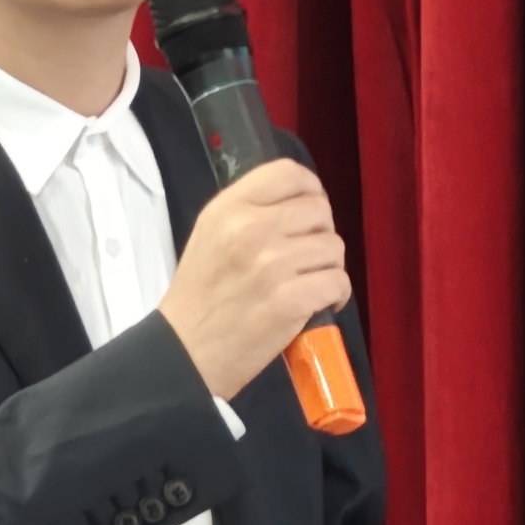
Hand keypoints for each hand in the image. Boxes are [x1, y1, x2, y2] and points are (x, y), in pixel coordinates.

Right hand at [160, 160, 352, 399]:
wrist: (186, 352)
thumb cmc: (200, 295)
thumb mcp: (211, 233)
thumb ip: (251, 209)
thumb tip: (301, 200)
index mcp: (229, 208)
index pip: (289, 172)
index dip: (310, 190)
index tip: (308, 213)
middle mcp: (252, 229)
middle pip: (320, 210)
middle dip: (321, 233)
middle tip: (306, 257)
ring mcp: (273, 265)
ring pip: (334, 247)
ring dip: (329, 267)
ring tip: (308, 283)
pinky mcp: (291, 301)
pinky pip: (338, 282)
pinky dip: (336, 294)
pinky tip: (319, 303)